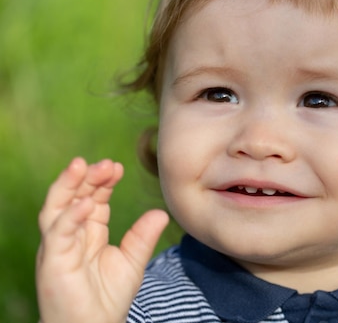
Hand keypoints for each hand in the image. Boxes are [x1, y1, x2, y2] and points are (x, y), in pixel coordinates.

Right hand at [36, 158, 168, 322]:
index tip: (118, 166)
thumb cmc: (107, 298)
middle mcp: (69, 235)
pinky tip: (87, 203)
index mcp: (87, 232)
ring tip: (82, 165)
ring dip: (68, 185)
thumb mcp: (132, 261)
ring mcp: (58, 247)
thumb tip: (161, 212)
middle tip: (105, 163)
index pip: (92, 198)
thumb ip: (143, 236)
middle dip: (86, 177)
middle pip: (72, 197)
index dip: (103, 181)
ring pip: (55, 208)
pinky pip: (58, 234)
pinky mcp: (52, 262)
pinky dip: (70, 216)